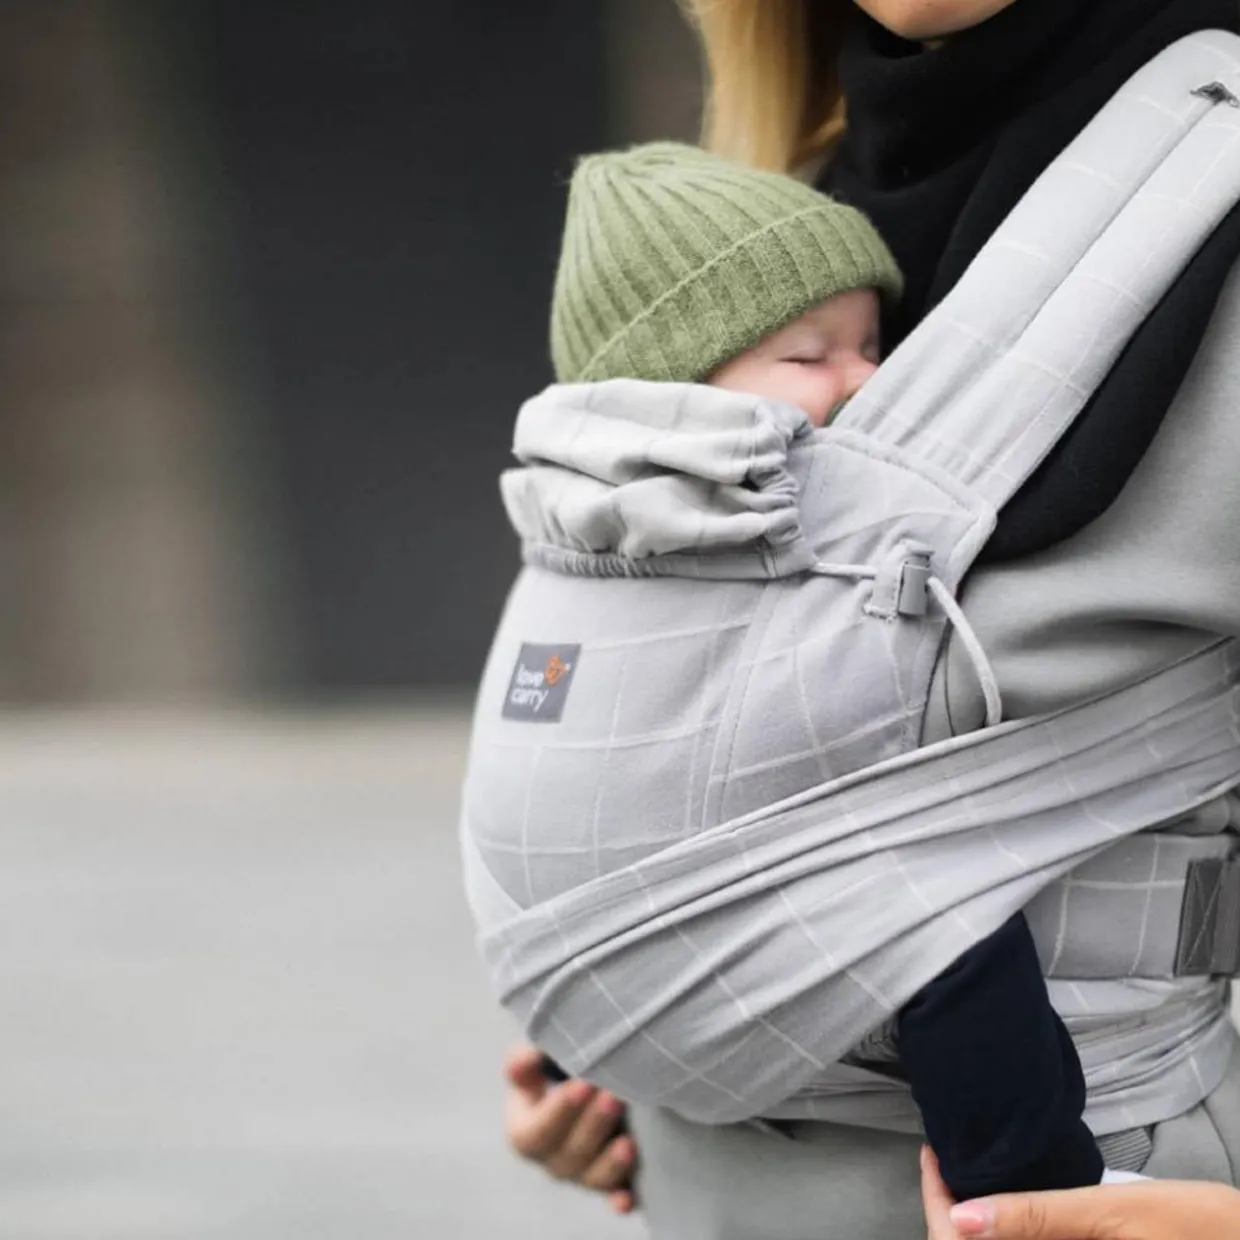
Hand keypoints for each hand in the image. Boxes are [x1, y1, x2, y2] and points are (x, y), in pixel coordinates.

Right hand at [504, 1043, 635, 1214]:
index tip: (582, 1085)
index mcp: (526, 1134)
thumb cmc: (552, 1075)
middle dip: (594, 1125)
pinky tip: (628, 1200)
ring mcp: (582, 1175)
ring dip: (610, 1163)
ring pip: (594, 1177)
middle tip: (613, 1097)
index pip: (537, 1133)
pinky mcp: (611, 1182)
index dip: (559, 1112)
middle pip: (571, 1152)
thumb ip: (524, 1062)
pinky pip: (615, 1195)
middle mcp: (553, 1160)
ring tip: (628, 1143)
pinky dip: (620, 1199)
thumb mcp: (534, 1064)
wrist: (583, 1092)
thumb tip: (528, 1057)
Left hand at [921, 1145, 1239, 1238]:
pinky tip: (1009, 1207)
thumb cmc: (1195, 1228)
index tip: (931, 1156)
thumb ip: (1035, 1216)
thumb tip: (961, 1218)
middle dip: (950, 1218)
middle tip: (945, 1161)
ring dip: (978, 1232)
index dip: (937, 1206)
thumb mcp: (1110, 1212)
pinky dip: (1013, 1235)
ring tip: (970, 1175)